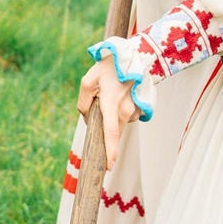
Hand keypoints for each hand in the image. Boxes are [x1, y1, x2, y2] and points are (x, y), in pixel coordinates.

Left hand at [75, 55, 141, 171]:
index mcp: (112, 104)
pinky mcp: (140, 109)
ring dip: (111, 118)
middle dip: (104, 131)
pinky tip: (119, 97)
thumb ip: (82, 102)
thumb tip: (88, 118)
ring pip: (119, 125)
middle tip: (100, 105)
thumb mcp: (88, 80)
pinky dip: (119, 113)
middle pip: (113, 133)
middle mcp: (126, 110)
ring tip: (111, 95)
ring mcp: (134, 110)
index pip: (111, 133)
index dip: (110, 151)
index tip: (108, 167)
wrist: (136, 56)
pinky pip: (125, 118)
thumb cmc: (110, 67)